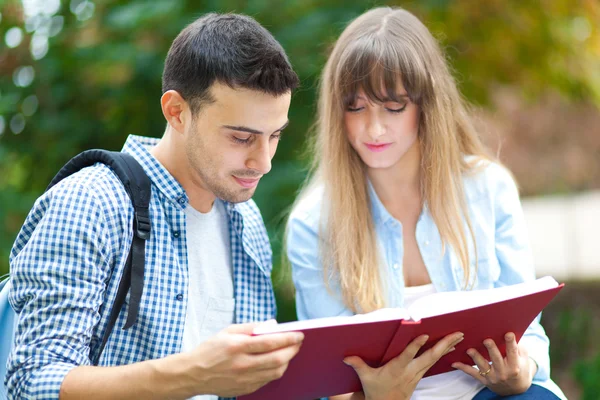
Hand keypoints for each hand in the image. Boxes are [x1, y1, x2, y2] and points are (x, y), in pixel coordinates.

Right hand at [186, 322, 303, 396]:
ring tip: (289, 352)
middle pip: (277, 359)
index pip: (270, 342)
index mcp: (237, 347)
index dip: (288, 338)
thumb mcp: (228, 331)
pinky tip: (277, 362)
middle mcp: (242, 364)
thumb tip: (272, 325)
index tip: (299, 334)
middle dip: (292, 350)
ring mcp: (244, 379)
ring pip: (276, 372)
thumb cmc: (210, 349)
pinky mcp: (245, 389)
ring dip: (287, 361)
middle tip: (298, 343)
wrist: (193, 374)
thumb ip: (251, 327)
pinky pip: (267, 380)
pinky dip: (276, 370)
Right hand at [343, 332, 464, 399]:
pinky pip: (434, 362)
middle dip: (444, 345)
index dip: (416, 345)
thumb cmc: (376, 390)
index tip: (424, 335)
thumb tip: (346, 357)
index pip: (408, 355)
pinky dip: (443, 353)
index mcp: (397, 369)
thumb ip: (358, 364)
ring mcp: (417, 373)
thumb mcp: (366, 378)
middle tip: (457, 334)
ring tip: (459, 335)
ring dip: (448, 346)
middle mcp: (410, 370)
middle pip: (430, 356)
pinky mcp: (420, 374)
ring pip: (435, 358)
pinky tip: (451, 346)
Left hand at [452, 332, 535, 395]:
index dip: (511, 343)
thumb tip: (509, 330)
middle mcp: (504, 373)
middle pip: (496, 359)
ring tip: (469, 350)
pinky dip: (463, 368)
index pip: (513, 352)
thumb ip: (517, 347)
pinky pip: (472, 373)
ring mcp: (493, 377)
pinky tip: (454, 363)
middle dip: (491, 349)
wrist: (516, 389)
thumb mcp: (523, 358)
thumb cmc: (519, 367)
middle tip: (487, 340)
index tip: (508, 333)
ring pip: (483, 366)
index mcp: (515, 366)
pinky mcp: (484, 380)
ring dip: (475, 358)